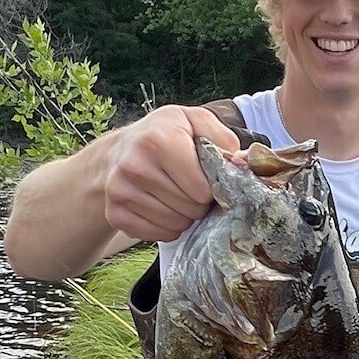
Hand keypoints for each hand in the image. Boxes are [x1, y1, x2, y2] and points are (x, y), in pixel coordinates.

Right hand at [103, 104, 240, 241]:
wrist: (120, 151)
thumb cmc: (166, 135)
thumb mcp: (195, 122)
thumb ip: (224, 140)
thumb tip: (242, 165)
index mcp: (158, 141)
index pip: (202, 189)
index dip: (210, 187)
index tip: (203, 177)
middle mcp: (135, 166)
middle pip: (191, 209)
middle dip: (198, 202)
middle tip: (189, 187)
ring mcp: (121, 192)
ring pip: (177, 225)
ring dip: (184, 216)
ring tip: (175, 195)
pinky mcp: (116, 214)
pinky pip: (160, 235)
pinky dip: (168, 227)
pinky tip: (162, 207)